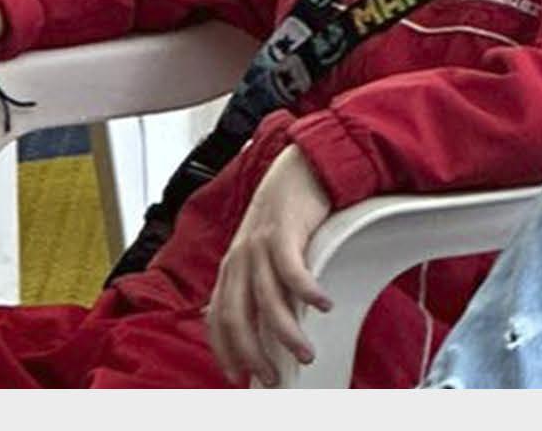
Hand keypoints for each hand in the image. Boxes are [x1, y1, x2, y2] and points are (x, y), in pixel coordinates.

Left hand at [206, 144, 335, 385]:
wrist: (301, 165)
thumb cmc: (284, 213)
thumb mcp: (257, 250)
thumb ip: (250, 283)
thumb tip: (245, 321)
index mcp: (231, 266)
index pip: (217, 319)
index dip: (225, 351)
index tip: (239, 376)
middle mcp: (240, 257)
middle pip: (237, 317)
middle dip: (253, 354)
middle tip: (274, 376)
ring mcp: (259, 243)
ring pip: (266, 300)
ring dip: (286, 333)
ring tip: (306, 352)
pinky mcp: (284, 230)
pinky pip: (292, 269)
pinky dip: (306, 291)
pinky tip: (323, 305)